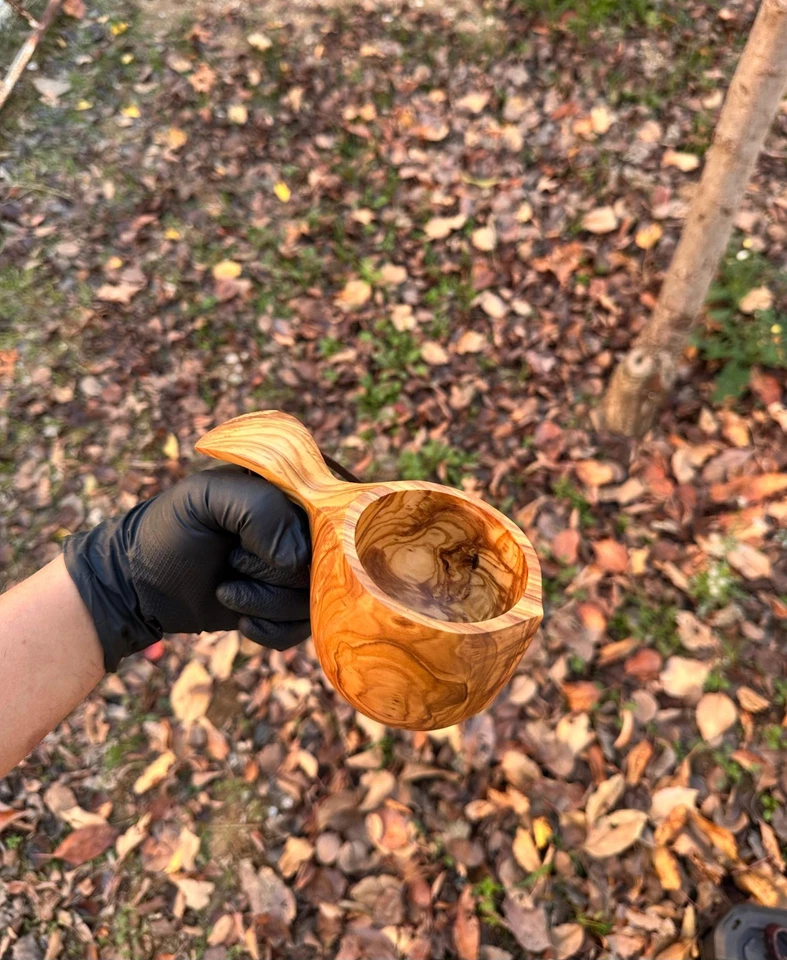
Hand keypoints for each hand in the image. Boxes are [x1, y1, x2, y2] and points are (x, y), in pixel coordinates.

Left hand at [63, 465, 310, 670]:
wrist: (140, 582)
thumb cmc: (171, 529)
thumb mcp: (205, 499)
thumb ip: (258, 510)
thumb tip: (297, 558)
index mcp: (292, 491)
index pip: (331, 517)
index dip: (293, 538)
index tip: (244, 542)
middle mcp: (303, 530)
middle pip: (323, 565)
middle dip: (268, 574)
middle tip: (230, 562)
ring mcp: (298, 571)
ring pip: (312, 601)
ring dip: (264, 604)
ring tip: (226, 589)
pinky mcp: (287, 608)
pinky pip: (302, 630)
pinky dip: (270, 630)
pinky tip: (241, 618)